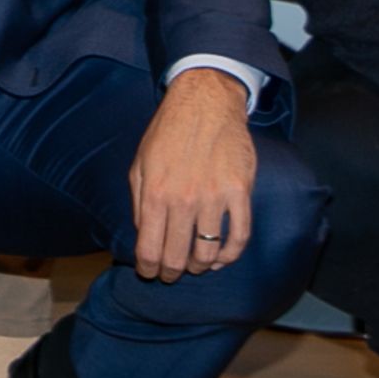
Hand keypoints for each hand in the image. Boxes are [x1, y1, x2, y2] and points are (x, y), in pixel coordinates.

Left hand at [129, 68, 256, 281]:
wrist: (205, 103)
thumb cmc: (168, 133)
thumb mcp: (140, 164)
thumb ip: (139, 202)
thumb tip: (144, 236)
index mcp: (154, 193)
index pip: (149, 249)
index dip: (148, 269)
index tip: (150, 273)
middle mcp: (184, 199)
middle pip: (177, 257)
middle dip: (171, 273)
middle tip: (171, 274)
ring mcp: (214, 197)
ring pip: (208, 252)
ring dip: (200, 266)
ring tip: (195, 265)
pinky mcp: (239, 192)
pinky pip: (239, 236)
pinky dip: (230, 255)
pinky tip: (221, 258)